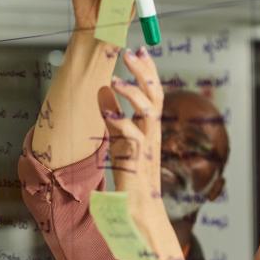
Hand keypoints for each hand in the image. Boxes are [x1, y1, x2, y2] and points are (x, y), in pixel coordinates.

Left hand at [98, 47, 162, 216]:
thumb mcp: (121, 142)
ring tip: (117, 80)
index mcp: (149, 128)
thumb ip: (115, 118)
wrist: (138, 209)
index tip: (139, 49)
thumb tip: (104, 93)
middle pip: (156, 96)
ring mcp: (148, 146)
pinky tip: (108, 115)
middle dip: (144, 72)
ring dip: (134, 94)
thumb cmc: (130, 177)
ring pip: (149, 112)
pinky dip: (122, 123)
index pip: (153, 93)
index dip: (148, 71)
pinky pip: (133, 136)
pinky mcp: (138, 160)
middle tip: (130, 52)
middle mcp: (152, 134)